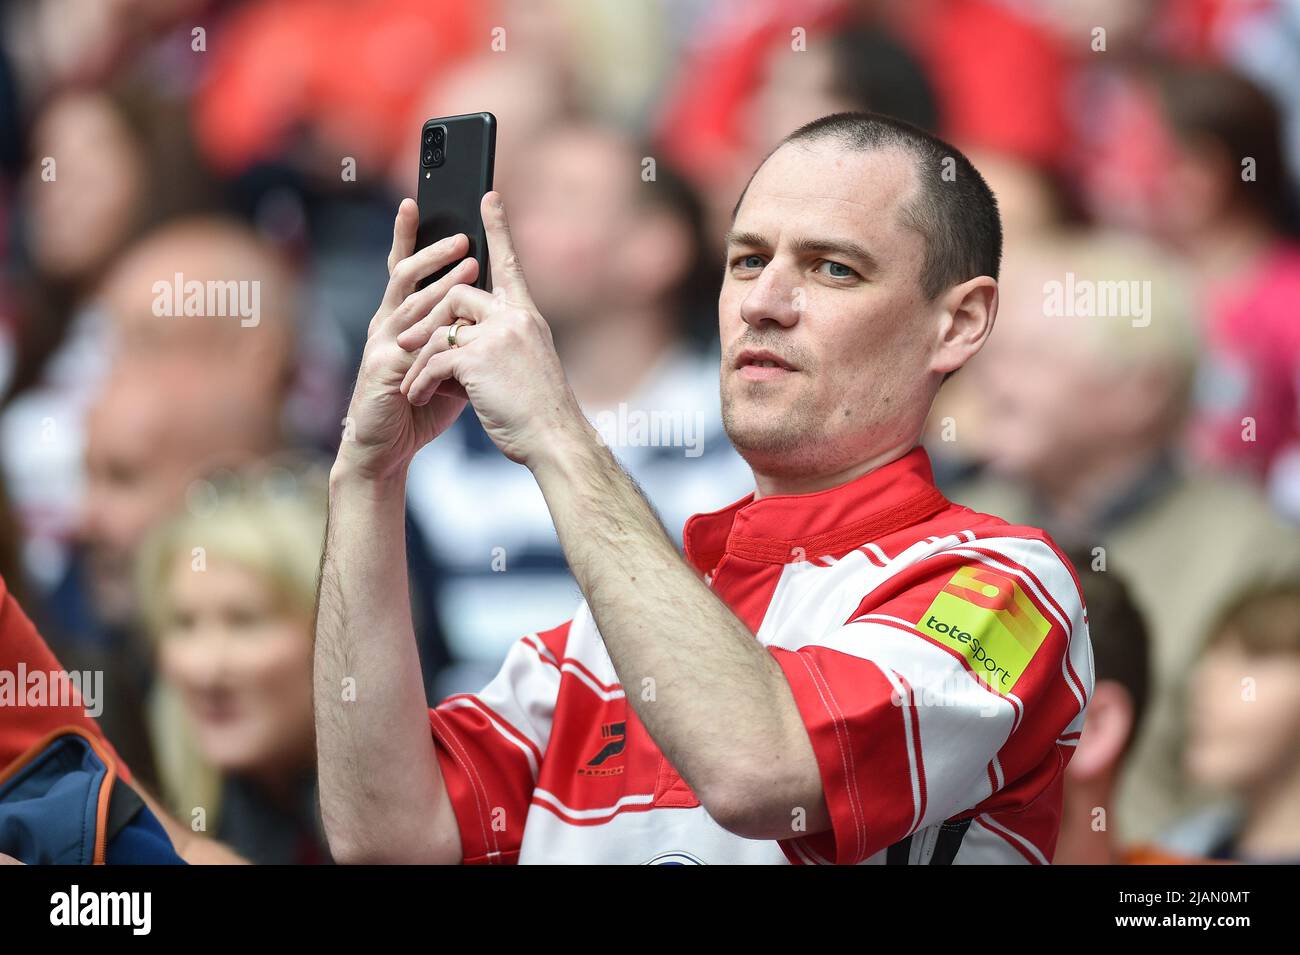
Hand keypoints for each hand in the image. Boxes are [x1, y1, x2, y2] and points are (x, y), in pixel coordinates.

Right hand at [337, 198, 479, 481]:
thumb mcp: (445, 364)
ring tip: (469, 264)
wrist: (386, 449)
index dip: (408, 237)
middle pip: (405, 275)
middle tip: (463, 236)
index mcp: (400, 320)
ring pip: (410, 302)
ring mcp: (380, 344)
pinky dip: (433, 325)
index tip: (416, 203)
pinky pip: (410, 339)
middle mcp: (385, 325)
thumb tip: (489, 313)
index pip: (404, 270)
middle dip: (433, 252)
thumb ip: (459, 337)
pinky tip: (451, 315)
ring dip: (440, 282)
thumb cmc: (416, 408)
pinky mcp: (382, 368)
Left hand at [396, 192, 589, 467]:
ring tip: (411, 386)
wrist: (554, 439)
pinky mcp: (477, 357)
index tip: (489, 196)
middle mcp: (515, 317)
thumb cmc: (539, 413)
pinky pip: (434, 359)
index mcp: (528, 317)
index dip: (498, 228)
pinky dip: (421, 381)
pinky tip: (420, 398)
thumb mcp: (525, 367)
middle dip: (428, 322)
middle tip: (405, 345)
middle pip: (458, 296)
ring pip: (440, 330)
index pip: (510, 263)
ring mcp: (497, 335)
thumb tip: (464, 342)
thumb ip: (500, 344)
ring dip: (419, 360)